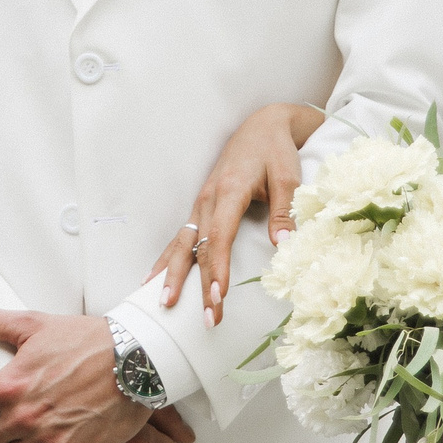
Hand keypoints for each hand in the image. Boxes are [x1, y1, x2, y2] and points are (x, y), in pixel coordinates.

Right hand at [149, 101, 317, 324]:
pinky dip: (167, 259)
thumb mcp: (288, 176)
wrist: (261, 126)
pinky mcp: (201, 207)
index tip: (218, 296)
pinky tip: (153, 279)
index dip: (218, 268)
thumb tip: (283, 245)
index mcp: (228, 191)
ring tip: (163, 303)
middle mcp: (208, 199)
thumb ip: (285, 211)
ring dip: (173, 275)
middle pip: (198, 248)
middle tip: (205, 317)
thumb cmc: (275, 150)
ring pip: (182, 243)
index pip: (220, 237)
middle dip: (197, 284)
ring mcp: (201, 203)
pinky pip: (181, 237)